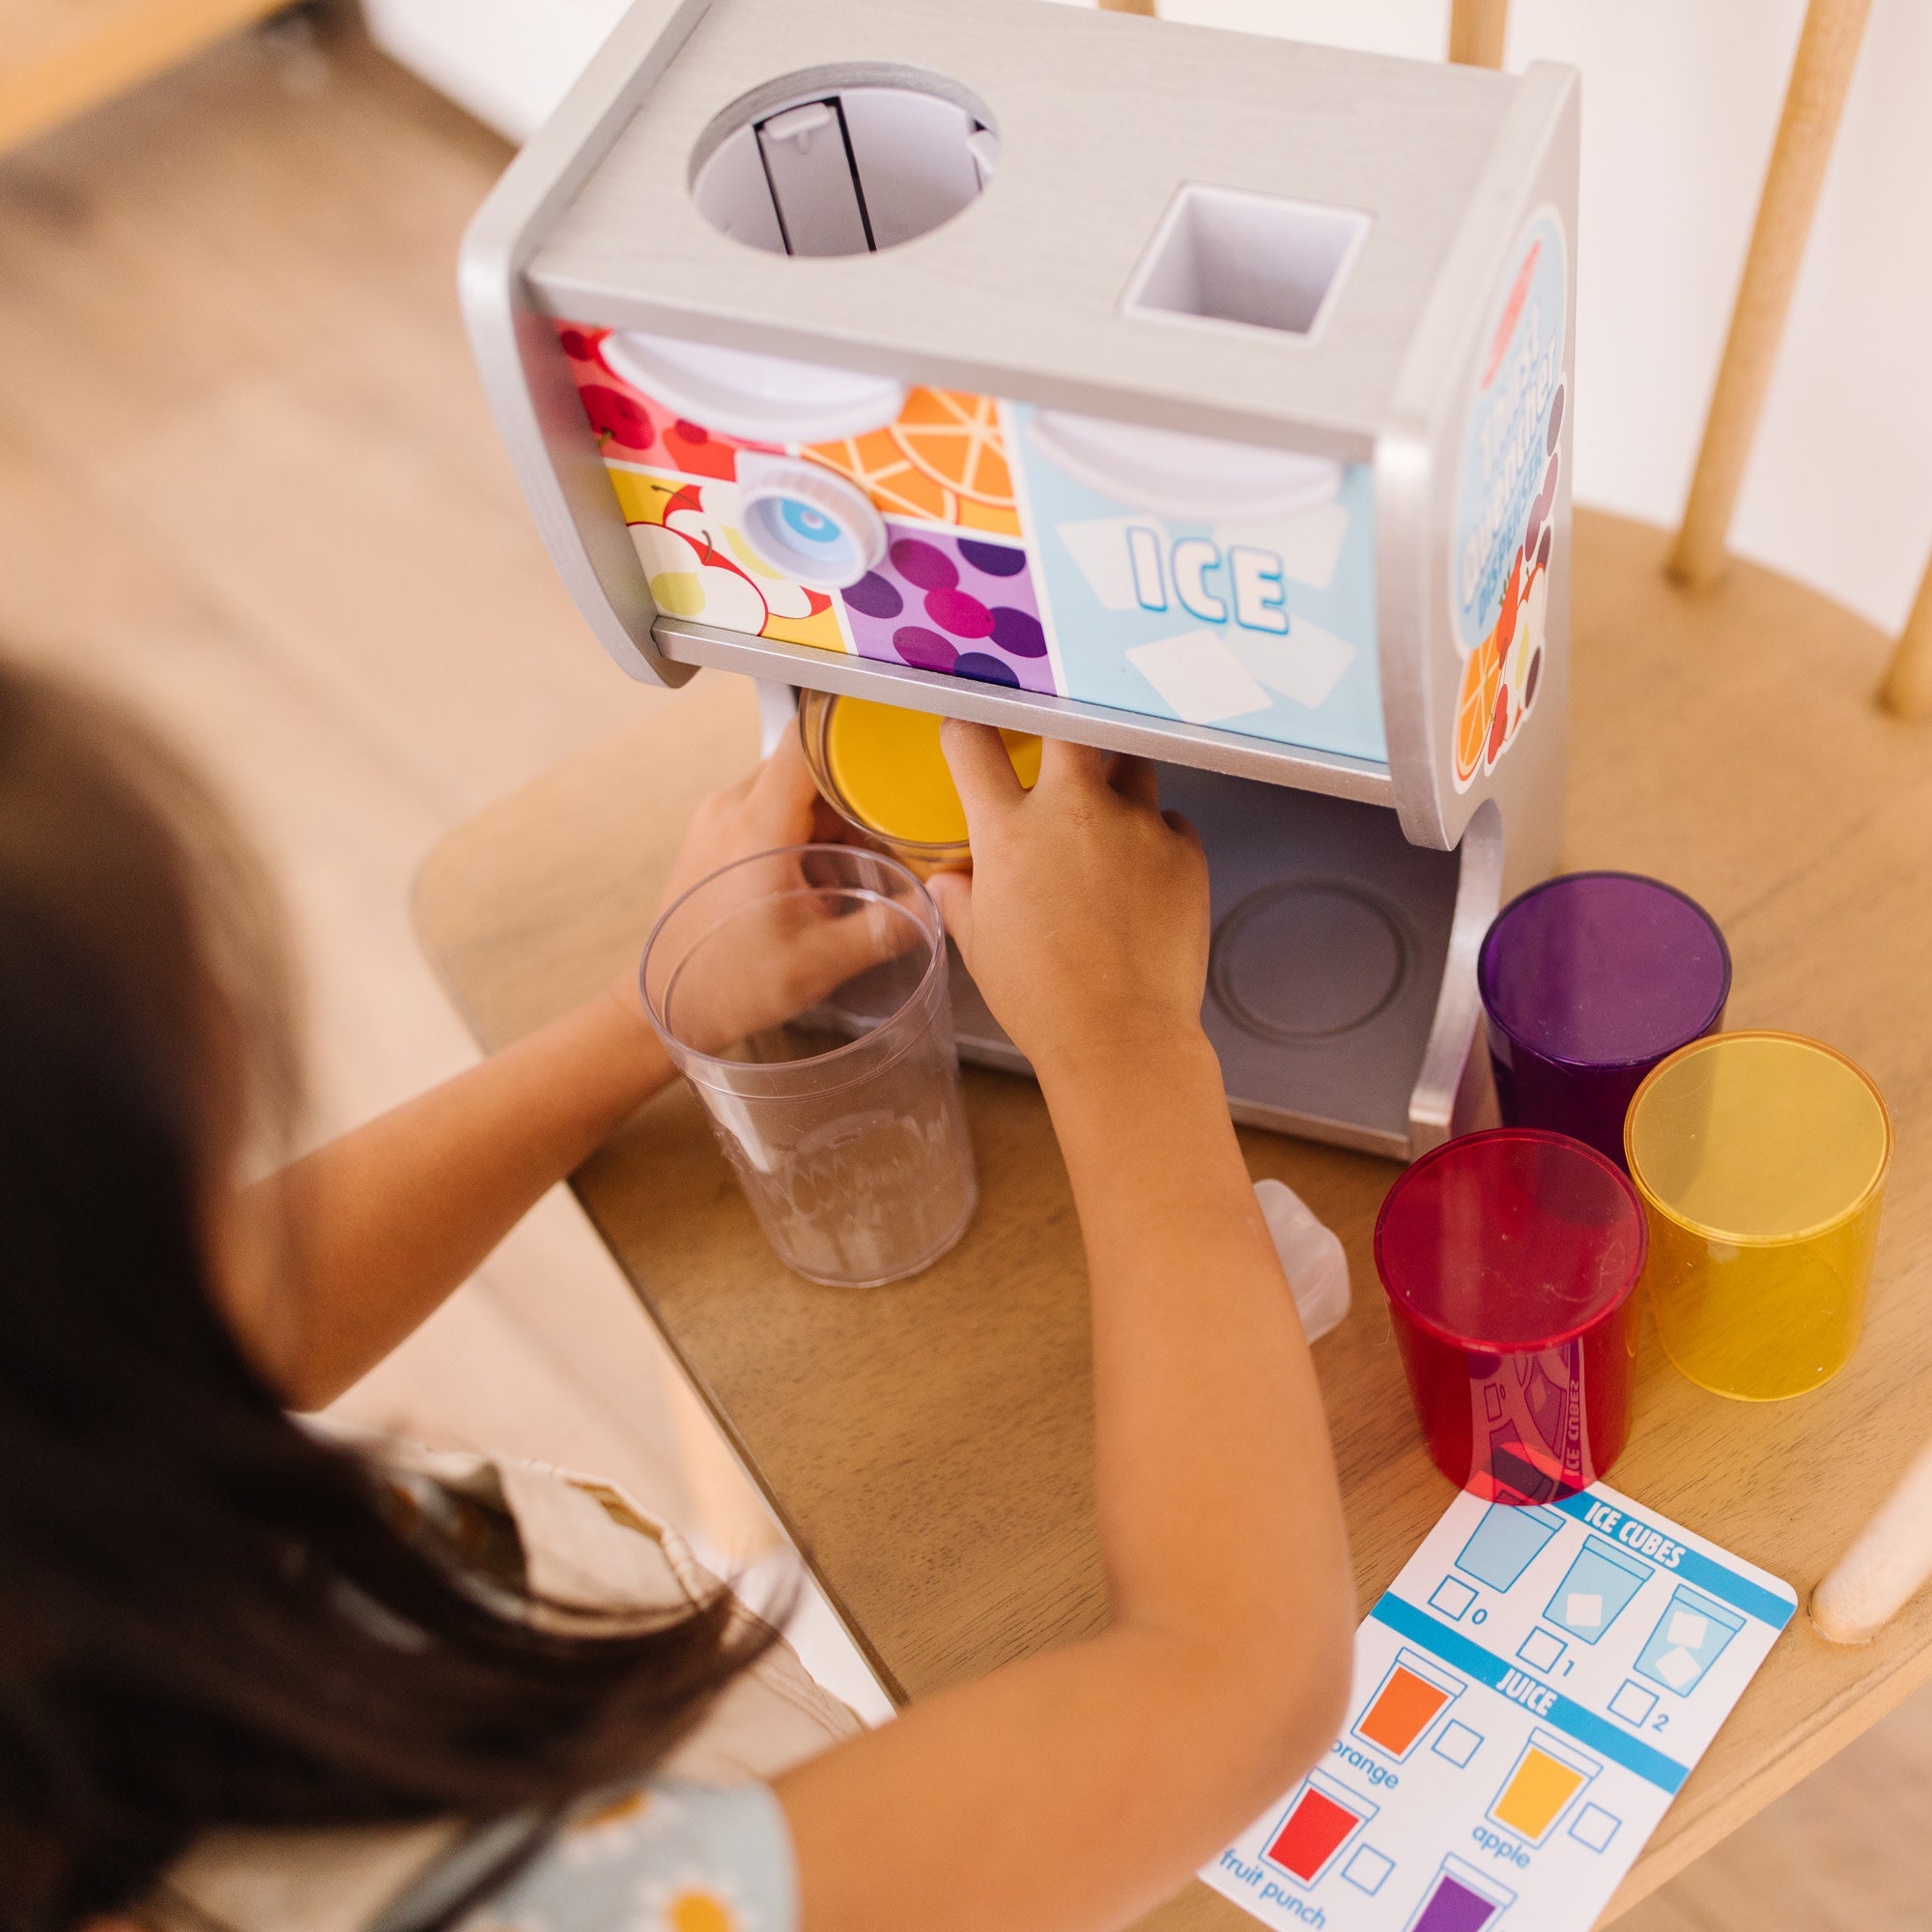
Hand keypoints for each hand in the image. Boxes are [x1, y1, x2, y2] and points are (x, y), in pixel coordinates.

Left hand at [622, 727, 918, 1052]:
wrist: (665, 1004)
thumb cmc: (730, 984)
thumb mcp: (820, 963)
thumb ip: (882, 930)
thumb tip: (931, 907)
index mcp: (756, 825)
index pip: (807, 743)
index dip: (853, 745)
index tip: (890, 764)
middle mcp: (730, 808)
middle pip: (806, 767)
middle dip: (850, 797)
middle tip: (881, 838)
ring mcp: (716, 818)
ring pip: (789, 789)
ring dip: (825, 819)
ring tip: (848, 869)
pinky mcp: (712, 834)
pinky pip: (767, 809)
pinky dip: (799, 832)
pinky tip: (815, 878)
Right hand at [930, 725, 1209, 1083]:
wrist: (1121, 1037)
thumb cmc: (1042, 999)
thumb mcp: (980, 947)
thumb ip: (962, 899)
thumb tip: (951, 881)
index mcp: (1009, 830)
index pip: (973, 741)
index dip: (967, 730)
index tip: (971, 735)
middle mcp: (1074, 809)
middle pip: (1067, 720)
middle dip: (1059, 723)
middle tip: (1057, 750)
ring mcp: (1137, 824)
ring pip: (1129, 764)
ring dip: (1115, 782)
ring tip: (1108, 825)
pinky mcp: (1186, 850)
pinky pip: (1171, 820)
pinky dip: (1156, 837)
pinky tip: (1145, 876)